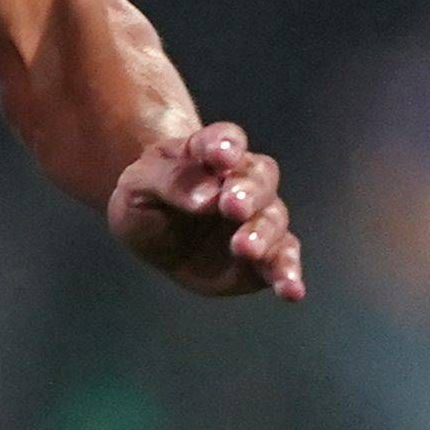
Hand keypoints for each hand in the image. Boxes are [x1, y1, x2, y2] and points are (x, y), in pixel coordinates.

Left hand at [108, 118, 303, 300]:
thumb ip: (169, 181)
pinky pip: (282, 259)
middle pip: (259, 178)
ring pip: (272, 218)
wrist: (149, 230)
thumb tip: (205, 196)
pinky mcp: (263, 253)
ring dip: (263, 233)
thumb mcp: (138, 184)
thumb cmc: (146, 197)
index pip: (225, 139)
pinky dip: (288, 273)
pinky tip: (291, 289)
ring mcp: (256, 217)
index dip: (226, 144)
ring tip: (244, 248)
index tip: (222, 156)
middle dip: (248, 192)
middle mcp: (243, 181)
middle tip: (232, 207)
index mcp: (210, 152)